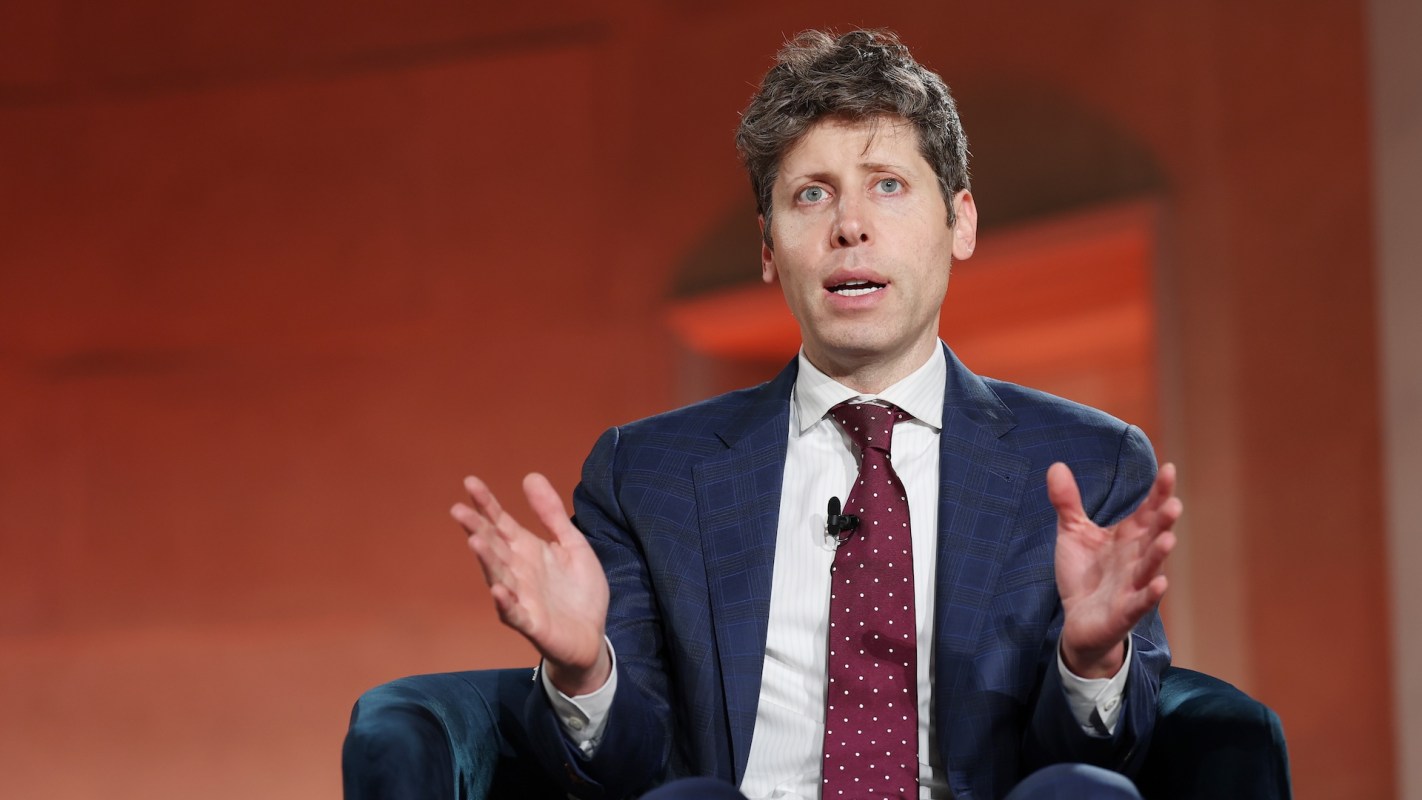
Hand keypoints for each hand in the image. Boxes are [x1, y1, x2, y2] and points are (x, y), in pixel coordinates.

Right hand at [452, 473, 610, 694]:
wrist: (592, 636)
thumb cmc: (579, 591)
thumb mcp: (572, 544)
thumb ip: (551, 513)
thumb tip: (530, 476)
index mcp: (527, 550)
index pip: (500, 523)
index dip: (486, 504)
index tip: (470, 482)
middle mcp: (518, 571)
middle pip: (493, 546)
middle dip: (476, 528)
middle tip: (458, 510)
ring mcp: (521, 597)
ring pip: (498, 576)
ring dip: (486, 560)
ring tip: (475, 541)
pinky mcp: (531, 623)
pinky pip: (514, 612)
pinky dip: (505, 602)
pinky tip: (498, 590)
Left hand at [1049, 462, 1179, 677]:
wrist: (1078, 621)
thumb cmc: (1084, 574)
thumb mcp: (1073, 533)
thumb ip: (1068, 502)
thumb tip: (1056, 465)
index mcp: (1128, 537)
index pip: (1147, 511)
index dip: (1159, 492)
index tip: (1168, 469)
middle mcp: (1136, 558)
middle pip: (1153, 536)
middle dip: (1164, 521)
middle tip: (1173, 504)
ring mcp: (1133, 584)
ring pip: (1150, 567)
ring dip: (1159, 554)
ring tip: (1169, 538)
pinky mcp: (1125, 611)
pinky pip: (1140, 602)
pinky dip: (1150, 594)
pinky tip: (1160, 583)